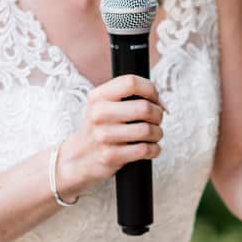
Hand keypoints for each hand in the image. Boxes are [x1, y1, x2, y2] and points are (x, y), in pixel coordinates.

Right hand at [57, 75, 164, 198]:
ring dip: (158, 133)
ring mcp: (103, 136)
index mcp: (98, 97)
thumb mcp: (105, 106)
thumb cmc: (101, 128)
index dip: (150, 90)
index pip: (131, 82)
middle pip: (144, 107)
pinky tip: (150, 148)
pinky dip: (154, 149)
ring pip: (147, 130)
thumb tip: (162, 105)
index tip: (154, 99)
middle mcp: (98, 114)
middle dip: (158, 114)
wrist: (79, 158)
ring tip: (153, 135)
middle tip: (156, 120)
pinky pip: (145, 150)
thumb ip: (131, 98)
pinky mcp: (111, 156)